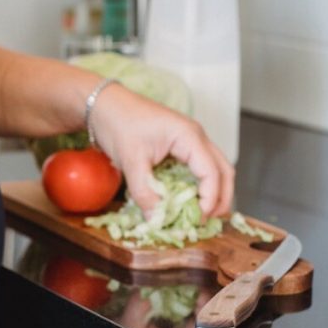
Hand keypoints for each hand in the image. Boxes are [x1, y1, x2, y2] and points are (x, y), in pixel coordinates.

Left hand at [89, 84, 234, 217]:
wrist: (104, 105)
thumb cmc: (118, 123)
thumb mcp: (131, 161)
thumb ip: (145, 193)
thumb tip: (157, 220)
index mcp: (189, 136)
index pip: (211, 172)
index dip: (210, 198)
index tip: (199, 219)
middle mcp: (196, 137)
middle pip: (223, 170)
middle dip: (221, 198)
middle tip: (208, 222)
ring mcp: (190, 141)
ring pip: (215, 169)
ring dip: (214, 193)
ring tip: (202, 215)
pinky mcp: (181, 147)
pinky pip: (199, 168)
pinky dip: (200, 186)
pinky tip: (188, 202)